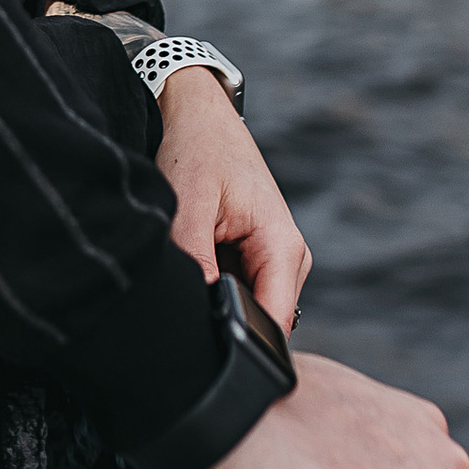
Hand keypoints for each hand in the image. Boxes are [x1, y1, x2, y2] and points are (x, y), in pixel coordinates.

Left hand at [155, 69, 310, 336]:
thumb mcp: (187, 206)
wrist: (197, 112)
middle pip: (261, 322)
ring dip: (216, 303)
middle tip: (179, 312)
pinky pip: (239, 290)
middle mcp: (289, 258)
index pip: (273, 325)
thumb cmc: (197, 148)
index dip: (240, 346)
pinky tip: (192, 264)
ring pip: (248, 308)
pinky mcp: (257, 257)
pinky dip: (212, 286)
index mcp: (283, 247)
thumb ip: (195, 265)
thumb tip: (198, 319)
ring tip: (185, 273)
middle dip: (223, 324)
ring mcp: (275, 259)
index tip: (202, 356)